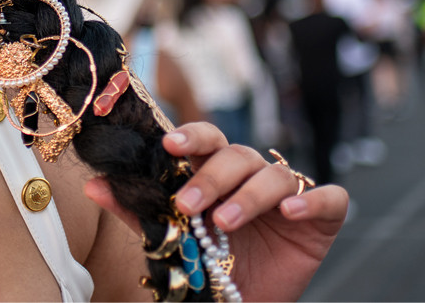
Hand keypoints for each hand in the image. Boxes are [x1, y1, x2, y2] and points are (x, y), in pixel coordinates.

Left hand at [85, 122, 346, 301]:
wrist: (243, 300)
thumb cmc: (210, 264)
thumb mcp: (173, 239)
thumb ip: (139, 211)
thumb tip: (94, 185)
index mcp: (216, 172)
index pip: (205, 140)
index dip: (191, 137)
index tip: (169, 145)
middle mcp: (252, 176)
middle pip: (237, 155)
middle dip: (211, 177)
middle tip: (188, 204)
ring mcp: (289, 193)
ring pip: (275, 174)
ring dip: (247, 195)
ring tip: (224, 222)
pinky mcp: (324, 217)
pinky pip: (329, 198)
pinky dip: (311, 201)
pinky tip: (290, 211)